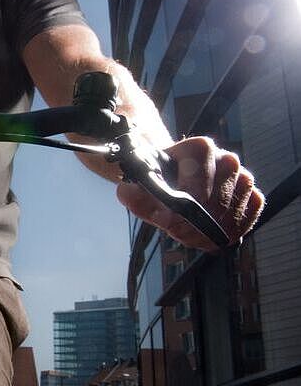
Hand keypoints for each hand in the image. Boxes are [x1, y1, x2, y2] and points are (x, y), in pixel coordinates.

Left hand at [117, 136, 264, 251]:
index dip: (184, 206)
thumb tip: (145, 203)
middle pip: (217, 201)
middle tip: (176, 233)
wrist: (174, 175)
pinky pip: (249, 218)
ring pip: (233, 212)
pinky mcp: (252, 195)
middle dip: (194, 225)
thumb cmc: (158, 179)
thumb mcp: (137, 184)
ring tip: (189, 235)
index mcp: (198, 149)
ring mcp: (242, 177)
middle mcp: (226, 159)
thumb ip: (133, 194)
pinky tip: (211, 236)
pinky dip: (231, 233)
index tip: (169, 220)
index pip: (199, 180)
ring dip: (210, 233)